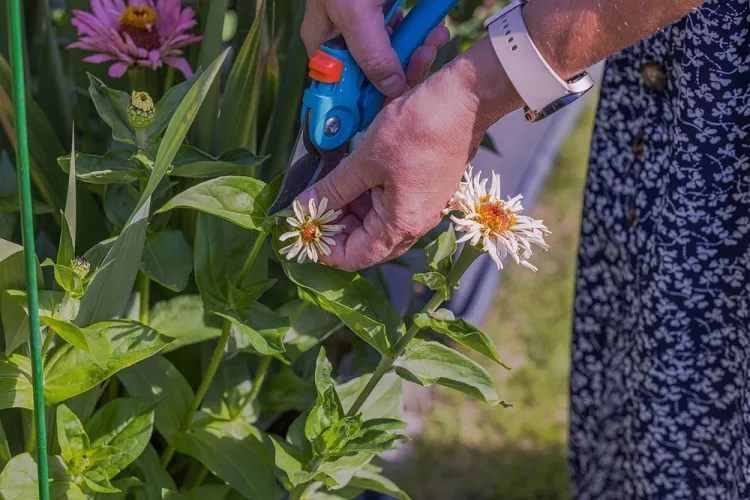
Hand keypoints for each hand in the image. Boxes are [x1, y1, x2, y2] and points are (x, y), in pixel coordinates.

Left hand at [297, 39, 518, 270]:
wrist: (466, 99)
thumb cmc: (419, 128)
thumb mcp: (365, 160)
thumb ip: (333, 189)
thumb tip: (302, 207)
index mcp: (401, 225)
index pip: (354, 257)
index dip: (324, 248)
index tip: (302, 227)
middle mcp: (415, 223)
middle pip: (365, 243)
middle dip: (335, 228)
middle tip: (309, 205)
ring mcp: (422, 206)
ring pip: (376, 223)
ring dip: (349, 209)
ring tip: (326, 187)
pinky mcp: (425, 189)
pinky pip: (389, 204)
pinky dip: (366, 196)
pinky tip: (350, 175)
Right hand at [301, 0, 449, 95]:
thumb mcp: (353, 12)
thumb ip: (369, 53)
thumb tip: (388, 89)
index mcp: (324, 37)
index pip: (338, 83)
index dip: (361, 98)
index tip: (388, 105)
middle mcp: (343, 32)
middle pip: (371, 70)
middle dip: (399, 70)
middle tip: (419, 63)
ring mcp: (368, 20)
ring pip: (394, 52)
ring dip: (416, 50)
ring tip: (432, 40)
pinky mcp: (388, 10)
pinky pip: (407, 30)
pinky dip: (422, 31)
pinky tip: (433, 27)